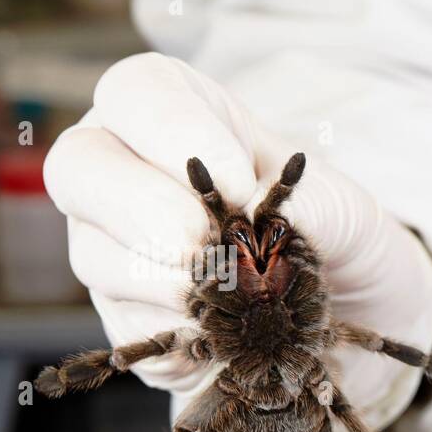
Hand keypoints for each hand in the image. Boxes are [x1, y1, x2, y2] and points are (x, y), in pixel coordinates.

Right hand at [43, 52, 431, 425]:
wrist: (352, 318)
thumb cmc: (338, 238)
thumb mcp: (345, 210)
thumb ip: (309, 204)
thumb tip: (256, 207)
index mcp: (180, 117)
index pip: (137, 94)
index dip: (176, 133)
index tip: (239, 185)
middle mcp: (127, 175)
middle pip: (79, 168)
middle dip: (144, 209)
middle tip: (207, 245)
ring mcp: (115, 249)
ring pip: (93, 256)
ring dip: (165, 282)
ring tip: (233, 297)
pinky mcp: (130, 321)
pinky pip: (127, 328)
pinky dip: (180, 335)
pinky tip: (226, 337)